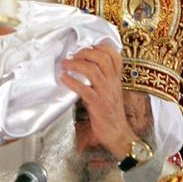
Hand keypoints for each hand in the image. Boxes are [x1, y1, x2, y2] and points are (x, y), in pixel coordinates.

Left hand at [60, 44, 135, 159]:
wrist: (118, 134)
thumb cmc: (111, 114)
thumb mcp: (110, 93)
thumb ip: (102, 80)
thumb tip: (85, 67)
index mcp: (116, 79)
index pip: (115, 56)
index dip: (101, 47)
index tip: (88, 47)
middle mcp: (112, 83)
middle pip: (102, 59)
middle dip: (85, 53)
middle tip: (73, 55)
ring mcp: (105, 93)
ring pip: (93, 70)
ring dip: (76, 64)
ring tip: (65, 64)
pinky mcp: (97, 104)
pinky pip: (84, 89)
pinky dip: (72, 82)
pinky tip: (64, 78)